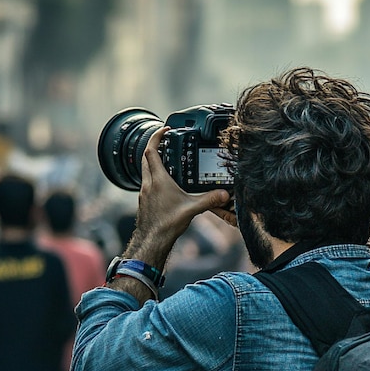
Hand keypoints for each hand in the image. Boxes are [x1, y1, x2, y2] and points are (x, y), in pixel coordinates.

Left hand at [126, 127, 235, 264]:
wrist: (152, 240)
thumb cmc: (167, 224)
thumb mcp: (192, 209)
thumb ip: (209, 200)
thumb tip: (225, 194)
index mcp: (159, 180)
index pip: (152, 151)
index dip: (156, 138)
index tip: (164, 130)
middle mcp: (149, 183)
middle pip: (145, 158)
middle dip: (154, 148)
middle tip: (165, 143)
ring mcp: (144, 193)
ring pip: (145, 170)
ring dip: (153, 163)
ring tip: (166, 162)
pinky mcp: (145, 201)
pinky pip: (147, 183)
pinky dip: (154, 178)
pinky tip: (164, 185)